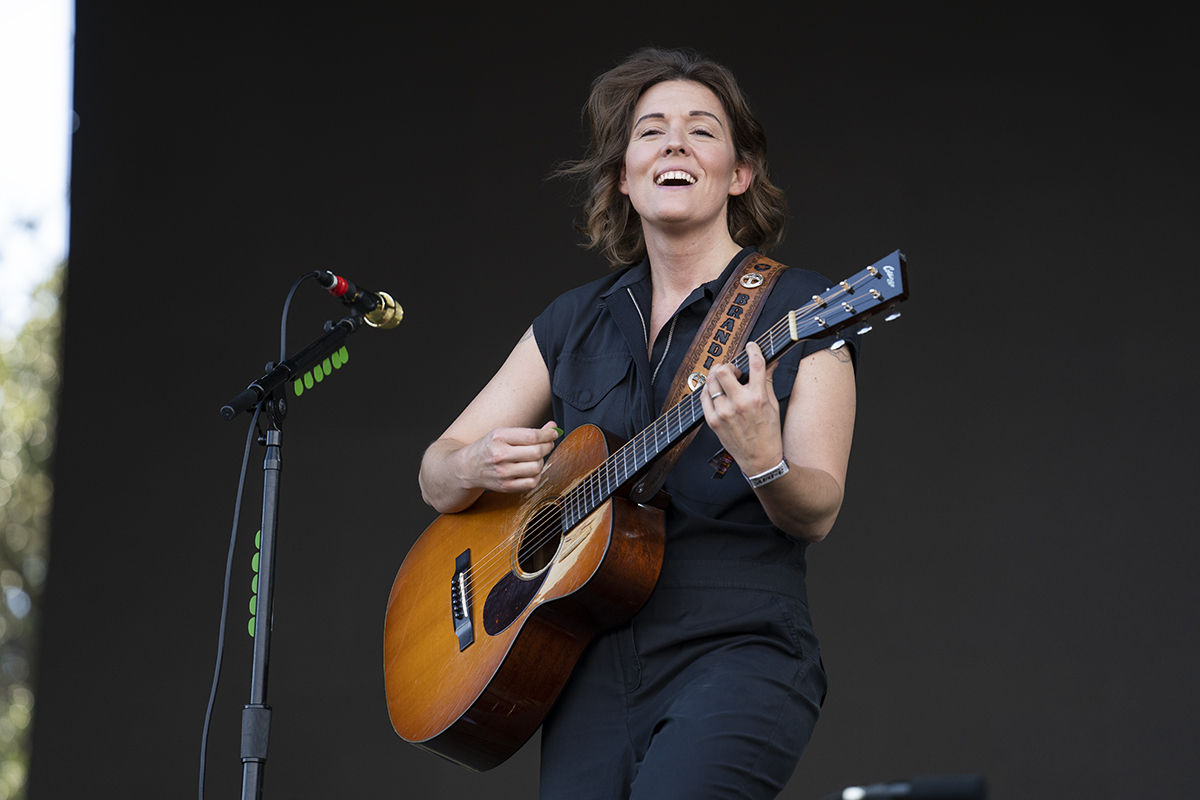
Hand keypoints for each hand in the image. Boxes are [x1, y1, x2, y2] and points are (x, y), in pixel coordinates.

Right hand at [460, 420, 559, 493]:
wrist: (467, 468)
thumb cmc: (488, 448)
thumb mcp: (503, 433)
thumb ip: (528, 431)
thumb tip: (553, 427)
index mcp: (498, 437)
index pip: (532, 436)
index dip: (547, 435)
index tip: (553, 434)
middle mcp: (499, 455)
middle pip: (536, 452)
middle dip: (547, 447)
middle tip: (547, 444)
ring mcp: (502, 473)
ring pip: (537, 467)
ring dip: (541, 461)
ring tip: (536, 457)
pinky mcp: (506, 486)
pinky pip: (532, 482)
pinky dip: (536, 475)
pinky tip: (531, 469)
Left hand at [699, 342, 782, 475]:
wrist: (760, 460)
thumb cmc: (768, 433)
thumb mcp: (773, 405)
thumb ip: (767, 381)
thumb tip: (769, 362)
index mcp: (758, 398)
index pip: (756, 364)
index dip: (753, 349)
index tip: (751, 346)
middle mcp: (739, 404)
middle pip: (723, 371)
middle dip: (728, 365)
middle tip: (733, 370)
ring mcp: (723, 413)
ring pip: (710, 381)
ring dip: (717, 376)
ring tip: (724, 381)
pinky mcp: (712, 421)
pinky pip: (703, 396)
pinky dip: (709, 390)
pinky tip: (716, 393)